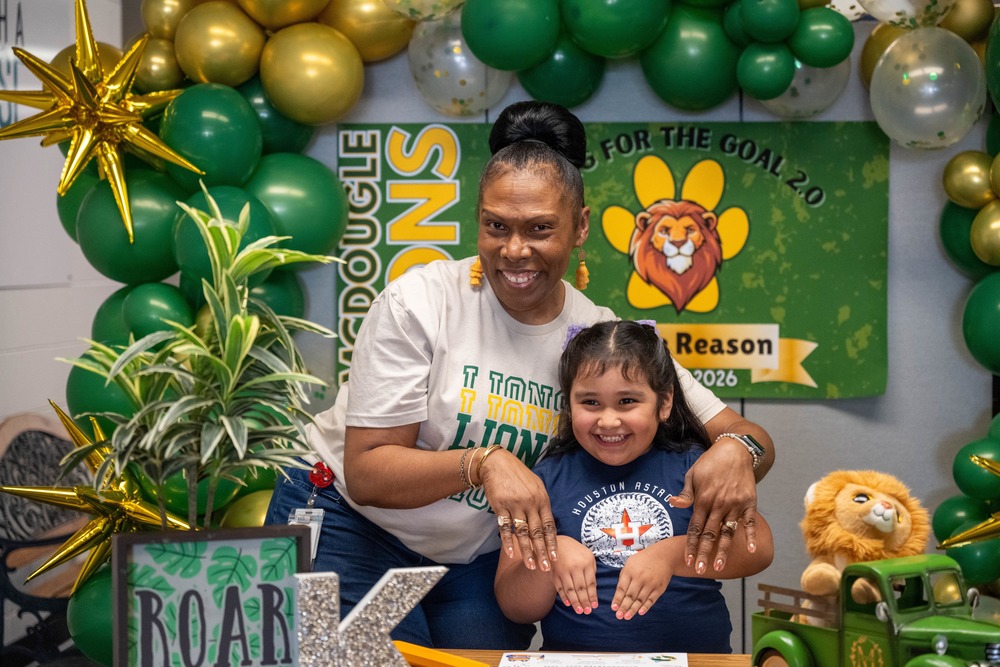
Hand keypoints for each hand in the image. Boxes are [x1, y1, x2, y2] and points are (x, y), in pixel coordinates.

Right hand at [483, 448, 557, 571]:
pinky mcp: (500, 506)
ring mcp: (515, 505)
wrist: (497, 463)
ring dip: (527, 551)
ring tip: (530, 566)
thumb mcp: (536, 485)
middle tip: (545, 568)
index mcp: (542, 499)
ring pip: (522, 532)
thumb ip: (542, 504)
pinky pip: (505, 527)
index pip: (549, 526)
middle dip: (542, 552)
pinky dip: (508, 541)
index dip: (552, 543)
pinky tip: (511, 553)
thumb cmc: (518, 475)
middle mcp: (531, 503)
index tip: (555, 558)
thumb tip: (548, 524)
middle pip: (538, 532)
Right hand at [550, 536, 597, 614]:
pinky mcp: (554, 573)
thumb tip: (592, 589)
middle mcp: (575, 567)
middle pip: (581, 588)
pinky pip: (560, 588)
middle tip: (587, 612)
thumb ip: (591, 571)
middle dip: (584, 602)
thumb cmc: (575, 551)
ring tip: (579, 611)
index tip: (594, 606)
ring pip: (570, 590)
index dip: (592, 596)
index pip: (590, 583)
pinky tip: (568, 604)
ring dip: (575, 602)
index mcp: (586, 562)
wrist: (557, 543)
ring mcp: (563, 570)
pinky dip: (564, 597)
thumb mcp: (588, 556)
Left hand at [612, 546, 670, 619]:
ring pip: (640, 600)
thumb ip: (624, 576)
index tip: (613, 608)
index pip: (621, 588)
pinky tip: (640, 613)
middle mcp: (640, 578)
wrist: (663, 556)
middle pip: (630, 596)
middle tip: (618, 616)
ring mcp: (650, 584)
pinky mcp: (659, 588)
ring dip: (633, 610)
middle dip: (623, 607)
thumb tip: (619, 593)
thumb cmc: (643, 560)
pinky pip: (651, 600)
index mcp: (630, 571)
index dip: (617, 599)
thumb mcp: (630, 563)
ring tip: (626, 617)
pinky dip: (645, 607)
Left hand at [668, 438, 757, 573]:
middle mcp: (718, 504)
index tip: (688, 560)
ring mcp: (735, 504)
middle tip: (700, 570)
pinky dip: (751, 535)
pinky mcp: (749, 502)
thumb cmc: (710, 463)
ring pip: (727, 532)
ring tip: (718, 566)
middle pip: (710, 534)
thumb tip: (673, 504)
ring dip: (723, 550)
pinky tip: (751, 549)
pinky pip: (750, 522)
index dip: (692, 545)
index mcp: (703, 499)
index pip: (695, 527)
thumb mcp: (692, 474)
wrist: (735, 450)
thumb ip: (686, 493)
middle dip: (704, 553)